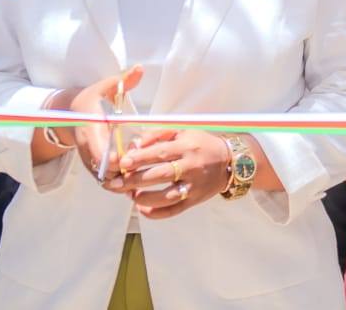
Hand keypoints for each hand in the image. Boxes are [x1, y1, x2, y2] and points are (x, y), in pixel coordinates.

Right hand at [61, 67, 143, 179]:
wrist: (68, 113)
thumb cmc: (91, 98)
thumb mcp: (105, 86)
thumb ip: (123, 80)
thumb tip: (139, 68)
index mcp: (91, 129)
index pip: (101, 153)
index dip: (118, 159)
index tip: (134, 152)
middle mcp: (87, 149)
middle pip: (106, 172)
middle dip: (125, 171)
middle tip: (143, 163)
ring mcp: (88, 160)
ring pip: (106, 181)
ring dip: (124, 179)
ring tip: (141, 169)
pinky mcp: (92, 168)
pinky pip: (105, 181)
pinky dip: (119, 182)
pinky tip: (134, 174)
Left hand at [104, 129, 235, 218]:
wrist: (230, 162)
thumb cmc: (201, 144)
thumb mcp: (183, 132)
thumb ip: (158, 135)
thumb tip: (134, 145)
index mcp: (186, 147)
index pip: (159, 153)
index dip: (139, 158)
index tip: (122, 162)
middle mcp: (190, 167)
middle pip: (159, 175)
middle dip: (134, 180)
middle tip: (115, 183)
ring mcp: (193, 186)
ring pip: (165, 196)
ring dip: (143, 197)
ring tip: (129, 195)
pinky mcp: (194, 201)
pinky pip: (173, 211)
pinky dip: (156, 213)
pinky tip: (142, 209)